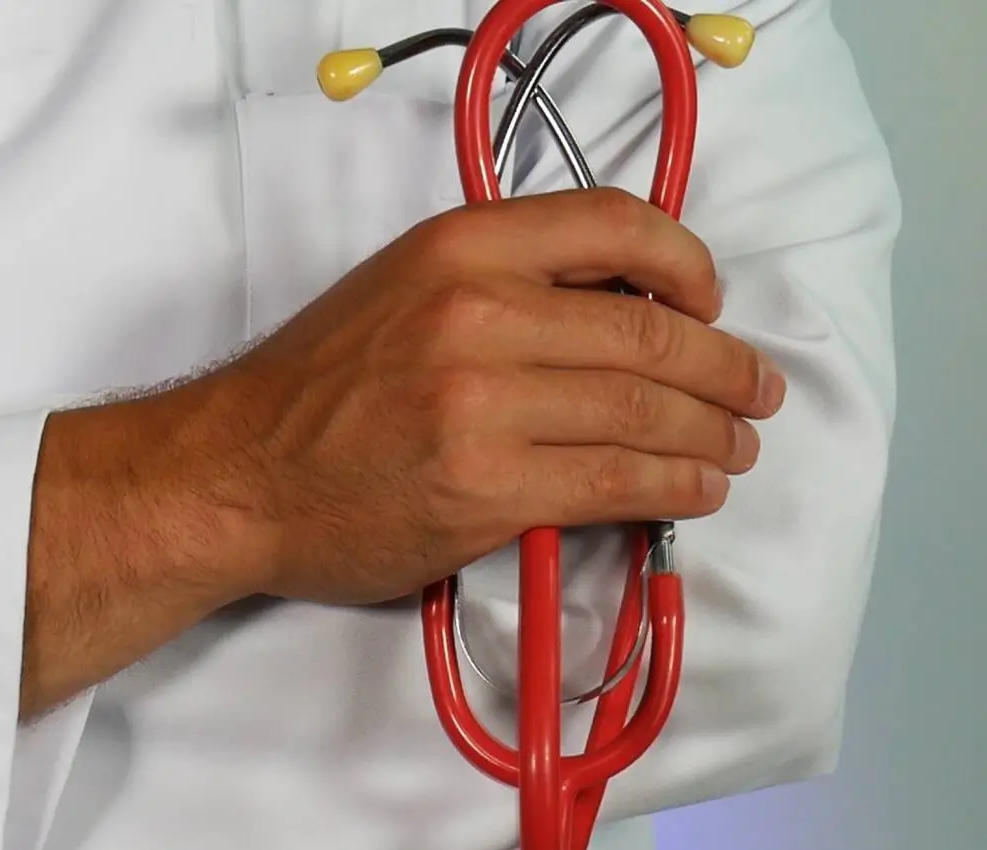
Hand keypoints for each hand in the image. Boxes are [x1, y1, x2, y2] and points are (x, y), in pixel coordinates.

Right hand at [79, 187, 786, 608]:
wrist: (233, 474)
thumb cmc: (313, 391)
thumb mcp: (399, 288)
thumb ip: (500, 282)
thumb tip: (622, 309)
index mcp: (457, 247)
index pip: (616, 225)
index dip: (688, 264)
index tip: (709, 301)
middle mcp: (476, 313)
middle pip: (651, 331)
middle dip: (726, 368)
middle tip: (753, 392)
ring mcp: (483, 405)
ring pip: (647, 411)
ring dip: (713, 434)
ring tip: (734, 447)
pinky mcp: (488, 489)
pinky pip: (620, 482)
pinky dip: (676, 485)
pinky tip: (692, 488)